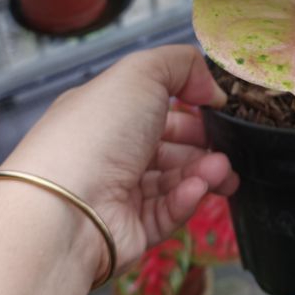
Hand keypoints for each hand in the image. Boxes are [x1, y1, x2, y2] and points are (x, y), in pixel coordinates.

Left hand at [1, 45, 237, 278]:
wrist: (65, 209)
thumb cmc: (96, 133)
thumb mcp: (140, 73)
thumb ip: (182, 65)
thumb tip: (210, 88)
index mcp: (106, 112)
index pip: (156, 108)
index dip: (190, 108)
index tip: (218, 110)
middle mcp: (110, 151)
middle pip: (171, 146)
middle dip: (205, 145)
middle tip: (229, 148)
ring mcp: (119, 192)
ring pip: (175, 180)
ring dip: (204, 172)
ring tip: (222, 172)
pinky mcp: (131, 229)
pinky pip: (168, 212)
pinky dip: (187, 199)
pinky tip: (198, 189)